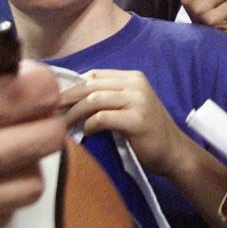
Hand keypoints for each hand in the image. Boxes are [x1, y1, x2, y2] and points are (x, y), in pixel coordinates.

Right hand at [0, 36, 65, 227]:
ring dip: (27, 158)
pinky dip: (3, 194)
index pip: (39, 91)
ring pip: (34, 182)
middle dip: (41, 113)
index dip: (38, 77)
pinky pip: (2, 216)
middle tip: (18, 104)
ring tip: (1, 141)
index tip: (22, 74)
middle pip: (49, 137)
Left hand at [58, 68, 195, 177]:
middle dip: (68, 98)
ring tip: (64, 125)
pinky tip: (86, 133)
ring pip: (94, 99)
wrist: (174, 152)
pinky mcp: (136, 120)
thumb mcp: (131, 106)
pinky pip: (103, 117)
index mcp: (133, 78)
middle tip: (52, 112)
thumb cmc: (148, 133)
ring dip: (75, 113)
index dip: (73, 86)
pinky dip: (89, 125)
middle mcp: (136, 84)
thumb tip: (73, 98)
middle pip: (91, 85)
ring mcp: (138, 101)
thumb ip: (110, 98)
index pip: (95, 75)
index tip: (58, 100)